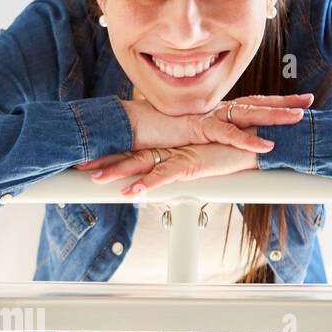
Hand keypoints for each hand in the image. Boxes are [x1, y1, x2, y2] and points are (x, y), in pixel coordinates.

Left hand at [82, 139, 262, 196]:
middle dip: (103, 160)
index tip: (85, 158)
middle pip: (128, 154)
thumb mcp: (195, 156)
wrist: (253, 141)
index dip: (108, 153)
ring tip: (97, 179)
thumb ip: (175, 162)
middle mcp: (167, 148)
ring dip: (118, 171)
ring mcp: (177, 154)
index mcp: (165, 146)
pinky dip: (148, 184)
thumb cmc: (226, 149)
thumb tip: (159, 172)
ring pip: (141, 163)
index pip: (131, 149)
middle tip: (78, 165)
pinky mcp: (190, 163)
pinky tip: (132, 191)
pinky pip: (165, 175)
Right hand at [105, 92, 313, 155]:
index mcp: (209, 112)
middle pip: (254, 104)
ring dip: (274, 116)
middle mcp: (210, 110)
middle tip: (308, 102)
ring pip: (247, 114)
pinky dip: (244, 140)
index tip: (295, 102)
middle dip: (283, 103)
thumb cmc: (145, 133)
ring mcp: (204, 117)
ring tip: (298, 118)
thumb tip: (204, 150)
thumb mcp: (178, 139)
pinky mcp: (194, 129)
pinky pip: (224, 134)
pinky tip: (264, 146)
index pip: (247, 104)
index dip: (271, 103)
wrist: (122, 126)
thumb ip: (194, 142)